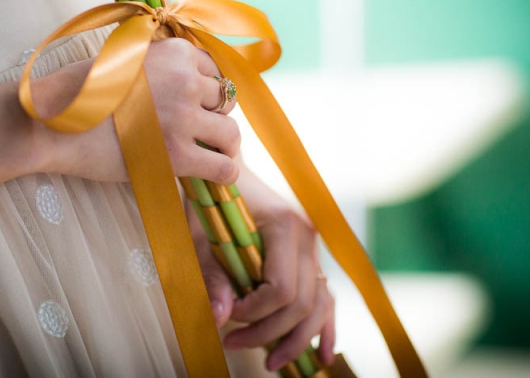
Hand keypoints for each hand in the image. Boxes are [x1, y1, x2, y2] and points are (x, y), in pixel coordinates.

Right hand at [33, 37, 239, 182]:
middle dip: (213, 115)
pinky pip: (223, 168)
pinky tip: (213, 176)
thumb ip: (157, 63)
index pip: (214, 71)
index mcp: (176, 53)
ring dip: (223, 145)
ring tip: (211, 154)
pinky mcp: (178, 155)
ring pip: (230, 133)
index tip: (192, 104)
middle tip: (196, 130)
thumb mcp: (124, 57)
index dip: (204, 91)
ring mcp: (184, 118)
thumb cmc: (80, 91)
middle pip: (225, 100)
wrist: (52, 123)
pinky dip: (223, 173)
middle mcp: (186, 80)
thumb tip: (180, 76)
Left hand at [192, 166, 335, 371]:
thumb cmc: (212, 199)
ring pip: (318, 307)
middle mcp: (308, 237)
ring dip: (296, 340)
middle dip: (268, 332)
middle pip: (301, 303)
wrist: (227, 171)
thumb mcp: (203, 233)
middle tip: (232, 343)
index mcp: (284, 225)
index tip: (227, 313)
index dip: (254, 312)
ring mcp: (314, 248)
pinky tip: (321, 356)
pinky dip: (324, 329)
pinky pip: (326, 299)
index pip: (281, 288)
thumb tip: (220, 318)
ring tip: (271, 364)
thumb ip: (212, 274)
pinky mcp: (312, 259)